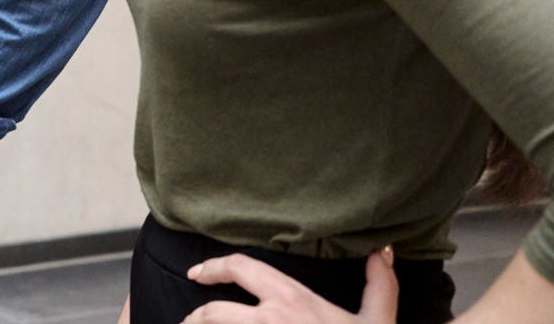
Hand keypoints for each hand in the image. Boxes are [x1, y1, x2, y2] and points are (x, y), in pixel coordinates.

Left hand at [183, 248, 396, 321]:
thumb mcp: (377, 321)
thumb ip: (380, 286)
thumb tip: (381, 254)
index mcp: (291, 299)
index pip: (242, 268)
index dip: (215, 266)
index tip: (197, 271)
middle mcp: (268, 320)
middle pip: (214, 311)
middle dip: (196, 316)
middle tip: (189, 321)